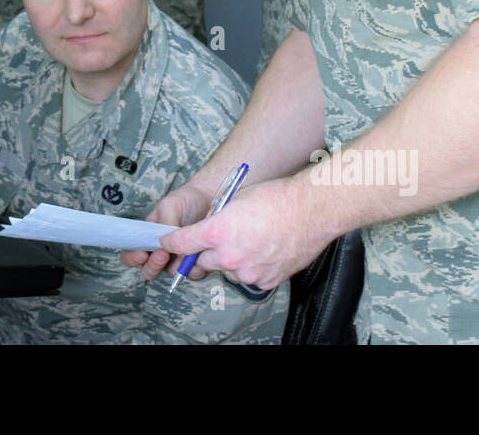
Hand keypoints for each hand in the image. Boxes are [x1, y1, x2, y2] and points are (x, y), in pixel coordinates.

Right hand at [120, 181, 214, 280]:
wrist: (210, 197)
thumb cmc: (186, 201)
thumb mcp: (169, 206)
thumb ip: (164, 224)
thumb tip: (165, 244)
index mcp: (148, 238)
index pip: (131, 254)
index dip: (132, 258)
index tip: (141, 254)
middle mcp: (161, 252)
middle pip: (148, 270)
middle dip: (152, 266)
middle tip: (161, 255)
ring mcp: (177, 259)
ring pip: (170, 273)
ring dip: (173, 266)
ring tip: (180, 252)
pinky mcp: (195, 263)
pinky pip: (192, 274)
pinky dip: (192, 268)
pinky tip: (195, 256)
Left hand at [158, 177, 331, 289]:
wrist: (312, 210)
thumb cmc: (276, 198)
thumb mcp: (234, 199)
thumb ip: (216, 218)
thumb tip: (207, 227)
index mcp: (217, 231)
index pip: (181, 243)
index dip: (172, 242)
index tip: (167, 242)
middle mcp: (229, 255)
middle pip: (203, 261)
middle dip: (206, 251)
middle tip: (223, 237)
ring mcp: (248, 271)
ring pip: (228, 270)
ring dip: (232, 259)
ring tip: (253, 240)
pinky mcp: (265, 281)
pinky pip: (249, 277)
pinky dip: (252, 266)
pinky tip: (265, 250)